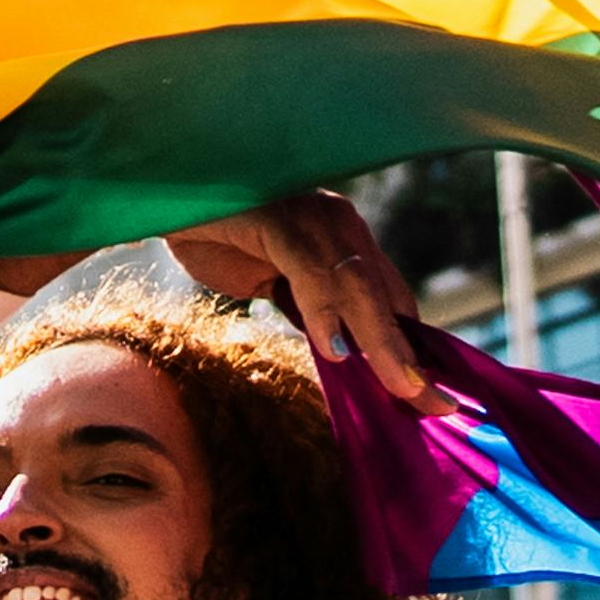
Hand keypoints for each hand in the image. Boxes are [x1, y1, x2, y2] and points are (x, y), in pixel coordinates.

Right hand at [161, 188, 432, 393]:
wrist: (168, 197)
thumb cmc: (216, 238)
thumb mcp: (270, 283)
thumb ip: (307, 305)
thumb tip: (341, 352)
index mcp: (342, 237)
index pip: (388, 297)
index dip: (408, 346)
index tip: (424, 392)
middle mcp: (338, 222)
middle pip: (386, 297)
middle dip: (409, 354)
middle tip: (431, 403)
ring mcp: (311, 217)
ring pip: (358, 288)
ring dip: (383, 344)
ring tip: (401, 387)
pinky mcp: (279, 219)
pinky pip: (309, 270)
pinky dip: (323, 311)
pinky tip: (331, 349)